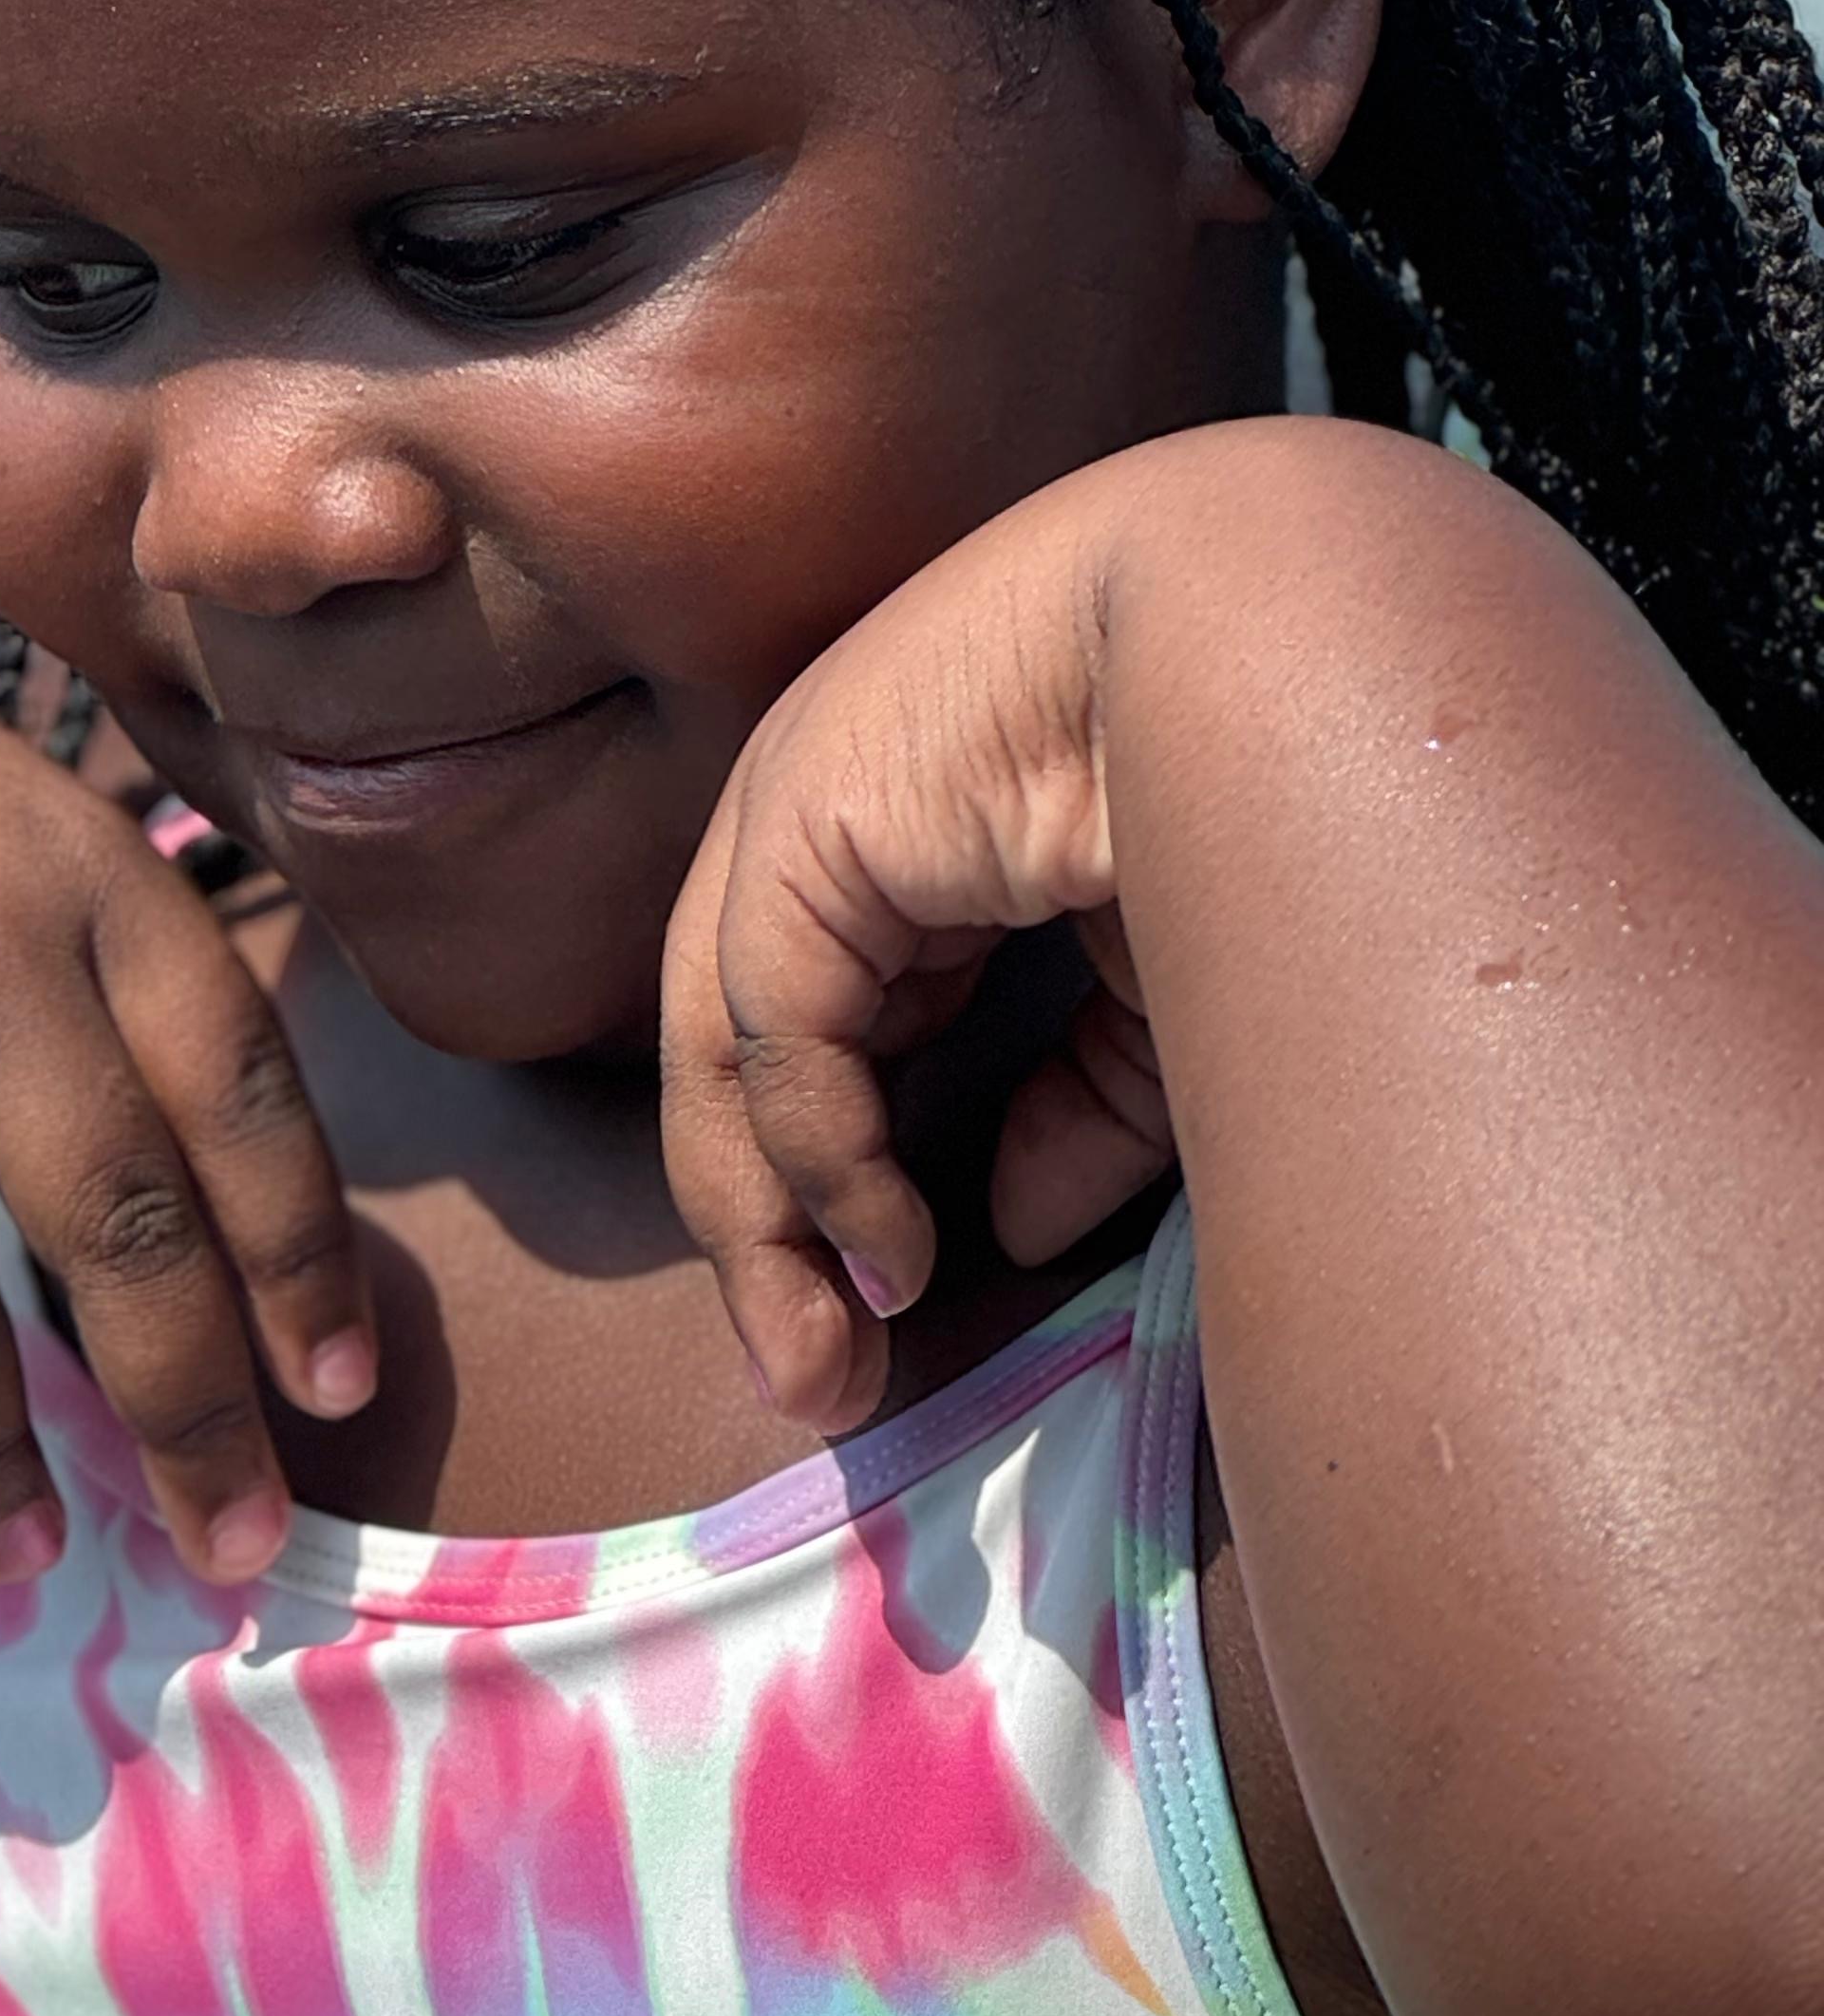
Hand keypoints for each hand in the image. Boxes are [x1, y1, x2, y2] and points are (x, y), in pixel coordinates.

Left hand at [660, 470, 1177, 1435]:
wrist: (1284, 630)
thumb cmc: (1264, 774)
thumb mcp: (1170, 979)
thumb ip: (1085, 1105)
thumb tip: (1014, 1229)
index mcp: (913, 824)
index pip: (831, 1018)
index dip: (847, 1172)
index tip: (884, 1314)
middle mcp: (832, 808)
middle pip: (750, 1049)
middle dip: (775, 1231)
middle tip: (815, 1386)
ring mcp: (797, 804)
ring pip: (731, 1054)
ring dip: (770, 1229)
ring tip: (822, 1369)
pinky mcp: (794, 826)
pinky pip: (771, 1033)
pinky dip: (818, 1164)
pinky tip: (888, 1262)